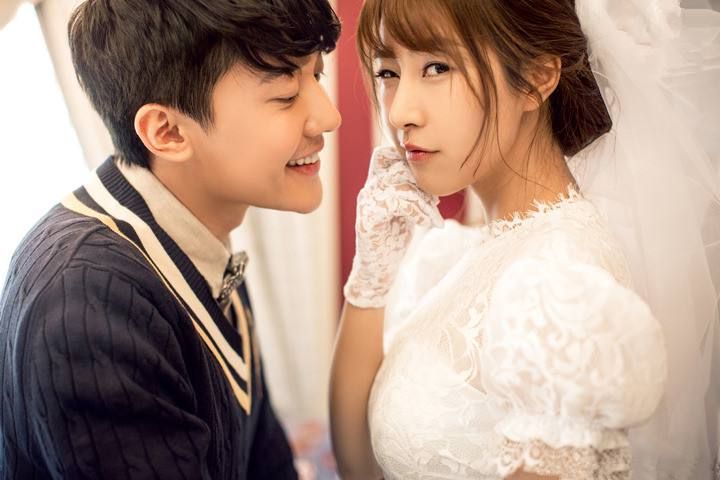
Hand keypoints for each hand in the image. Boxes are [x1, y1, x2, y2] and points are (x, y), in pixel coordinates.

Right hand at [343, 146, 442, 307]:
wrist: (379, 271)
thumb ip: (411, 190)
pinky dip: (419, 212)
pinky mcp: (368, 218)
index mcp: (375, 184)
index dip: (408, 162)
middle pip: (396, 165)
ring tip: (434, 215)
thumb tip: (431, 174)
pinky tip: (428, 224)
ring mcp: (366, 203)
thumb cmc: (393, 240)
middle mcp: (368, 189)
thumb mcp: (406, 210)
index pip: (386, 154)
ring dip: (424, 199)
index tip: (426, 187)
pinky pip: (398, 202)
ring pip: (400, 184)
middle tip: (435, 200)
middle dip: (421, 181)